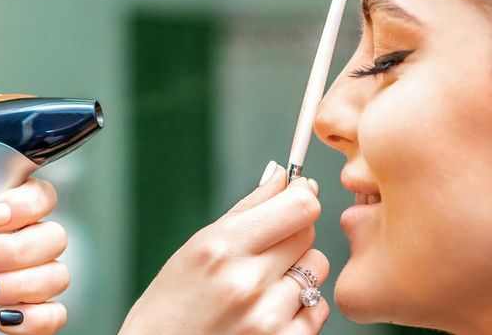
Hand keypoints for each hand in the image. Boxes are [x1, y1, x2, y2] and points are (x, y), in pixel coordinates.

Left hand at [0, 123, 68, 333]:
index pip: (37, 192)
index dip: (25, 202)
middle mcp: (22, 242)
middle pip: (52, 233)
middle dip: (15, 249)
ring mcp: (30, 280)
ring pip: (57, 273)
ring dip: (21, 284)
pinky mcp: (30, 316)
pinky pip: (55, 316)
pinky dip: (36, 318)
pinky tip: (4, 320)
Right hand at [120, 162, 329, 334]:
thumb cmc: (172, 304)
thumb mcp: (197, 247)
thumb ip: (247, 208)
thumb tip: (282, 174)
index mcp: (221, 248)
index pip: (298, 207)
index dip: (302, 197)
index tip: (298, 196)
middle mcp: (247, 281)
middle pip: (308, 234)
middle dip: (293, 234)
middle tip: (267, 249)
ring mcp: (267, 317)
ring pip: (316, 269)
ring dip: (298, 272)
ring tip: (263, 287)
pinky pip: (319, 307)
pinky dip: (302, 306)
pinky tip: (270, 311)